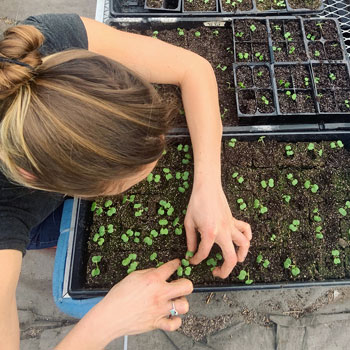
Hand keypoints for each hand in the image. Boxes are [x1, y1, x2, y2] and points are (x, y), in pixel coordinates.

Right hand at [55, 260, 192, 349]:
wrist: (110, 316)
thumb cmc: (119, 296)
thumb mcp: (133, 276)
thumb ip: (149, 272)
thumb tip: (159, 271)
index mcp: (153, 279)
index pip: (172, 267)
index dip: (176, 264)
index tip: (178, 264)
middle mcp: (160, 293)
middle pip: (187, 286)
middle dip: (186, 283)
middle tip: (180, 284)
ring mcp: (160, 309)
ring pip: (184, 305)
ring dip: (181, 302)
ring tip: (174, 301)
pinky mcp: (157, 323)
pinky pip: (175, 324)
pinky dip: (175, 320)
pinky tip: (171, 316)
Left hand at [184, 183, 251, 278]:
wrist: (207, 187)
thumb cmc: (196, 203)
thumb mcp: (188, 222)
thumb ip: (191, 239)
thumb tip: (191, 251)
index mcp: (209, 233)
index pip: (203, 254)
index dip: (196, 260)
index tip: (191, 260)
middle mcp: (223, 232)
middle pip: (230, 258)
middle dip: (224, 270)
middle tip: (217, 273)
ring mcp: (231, 226)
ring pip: (244, 244)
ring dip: (241, 255)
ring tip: (236, 261)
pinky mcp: (233, 220)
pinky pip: (245, 230)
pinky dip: (247, 237)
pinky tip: (242, 242)